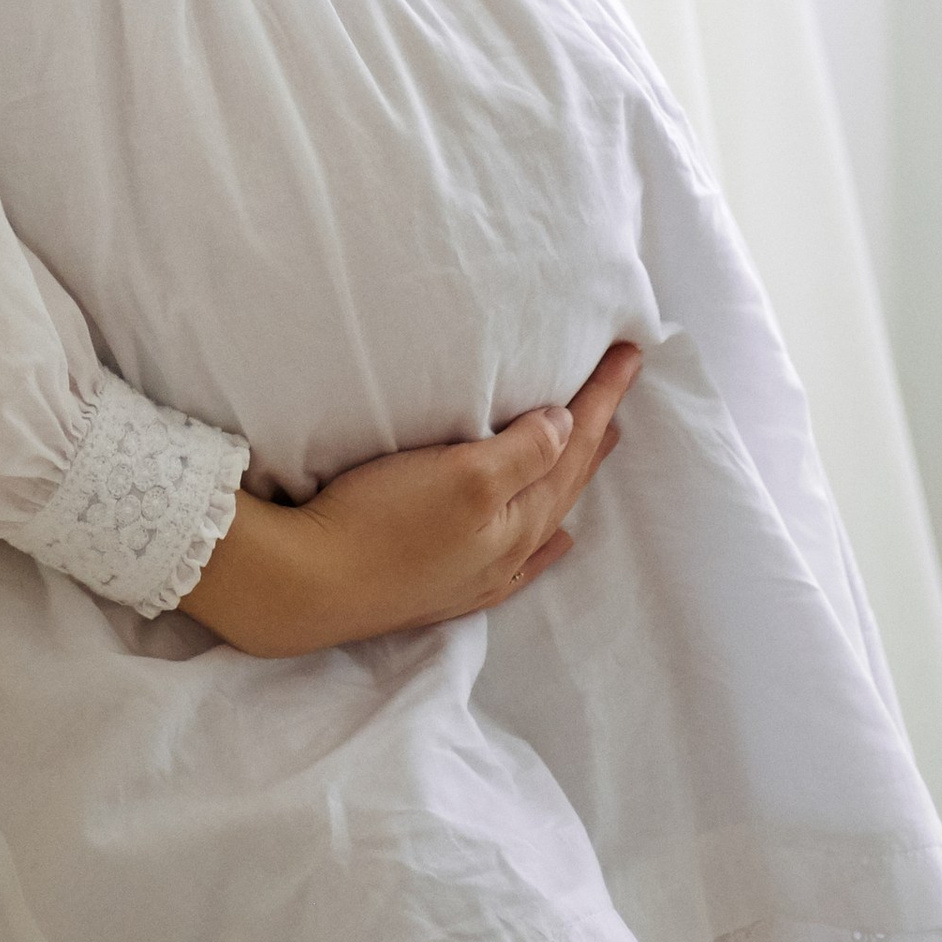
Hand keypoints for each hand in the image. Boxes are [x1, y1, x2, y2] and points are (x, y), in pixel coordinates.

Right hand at [181, 343, 643, 654]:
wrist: (310, 587)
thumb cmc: (382, 522)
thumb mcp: (462, 475)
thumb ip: (523, 452)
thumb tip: (567, 426)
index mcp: (518, 518)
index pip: (574, 449)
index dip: (602, 400)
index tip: (631, 354)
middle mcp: (508, 551)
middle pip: (565, 482)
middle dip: (595, 435)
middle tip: (619, 394)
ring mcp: (477, 573)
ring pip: (545, 516)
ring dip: (570, 478)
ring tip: (594, 448)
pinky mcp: (444, 585)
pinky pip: (521, 559)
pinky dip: (545, 540)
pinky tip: (555, 541)